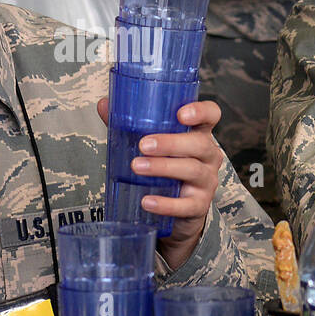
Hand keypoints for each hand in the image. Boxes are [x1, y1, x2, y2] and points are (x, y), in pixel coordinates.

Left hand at [97, 98, 222, 271]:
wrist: (177, 211)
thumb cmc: (165, 168)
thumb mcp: (152, 145)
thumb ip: (130, 124)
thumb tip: (103, 104)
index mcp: (198, 134)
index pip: (211, 115)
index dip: (201, 111)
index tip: (180, 114)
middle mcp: (208, 155)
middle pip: (199, 144)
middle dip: (171, 143)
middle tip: (143, 145)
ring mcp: (206, 181)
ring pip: (192, 170)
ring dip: (163, 168)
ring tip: (137, 167)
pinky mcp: (199, 205)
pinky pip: (186, 205)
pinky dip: (166, 204)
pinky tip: (147, 201)